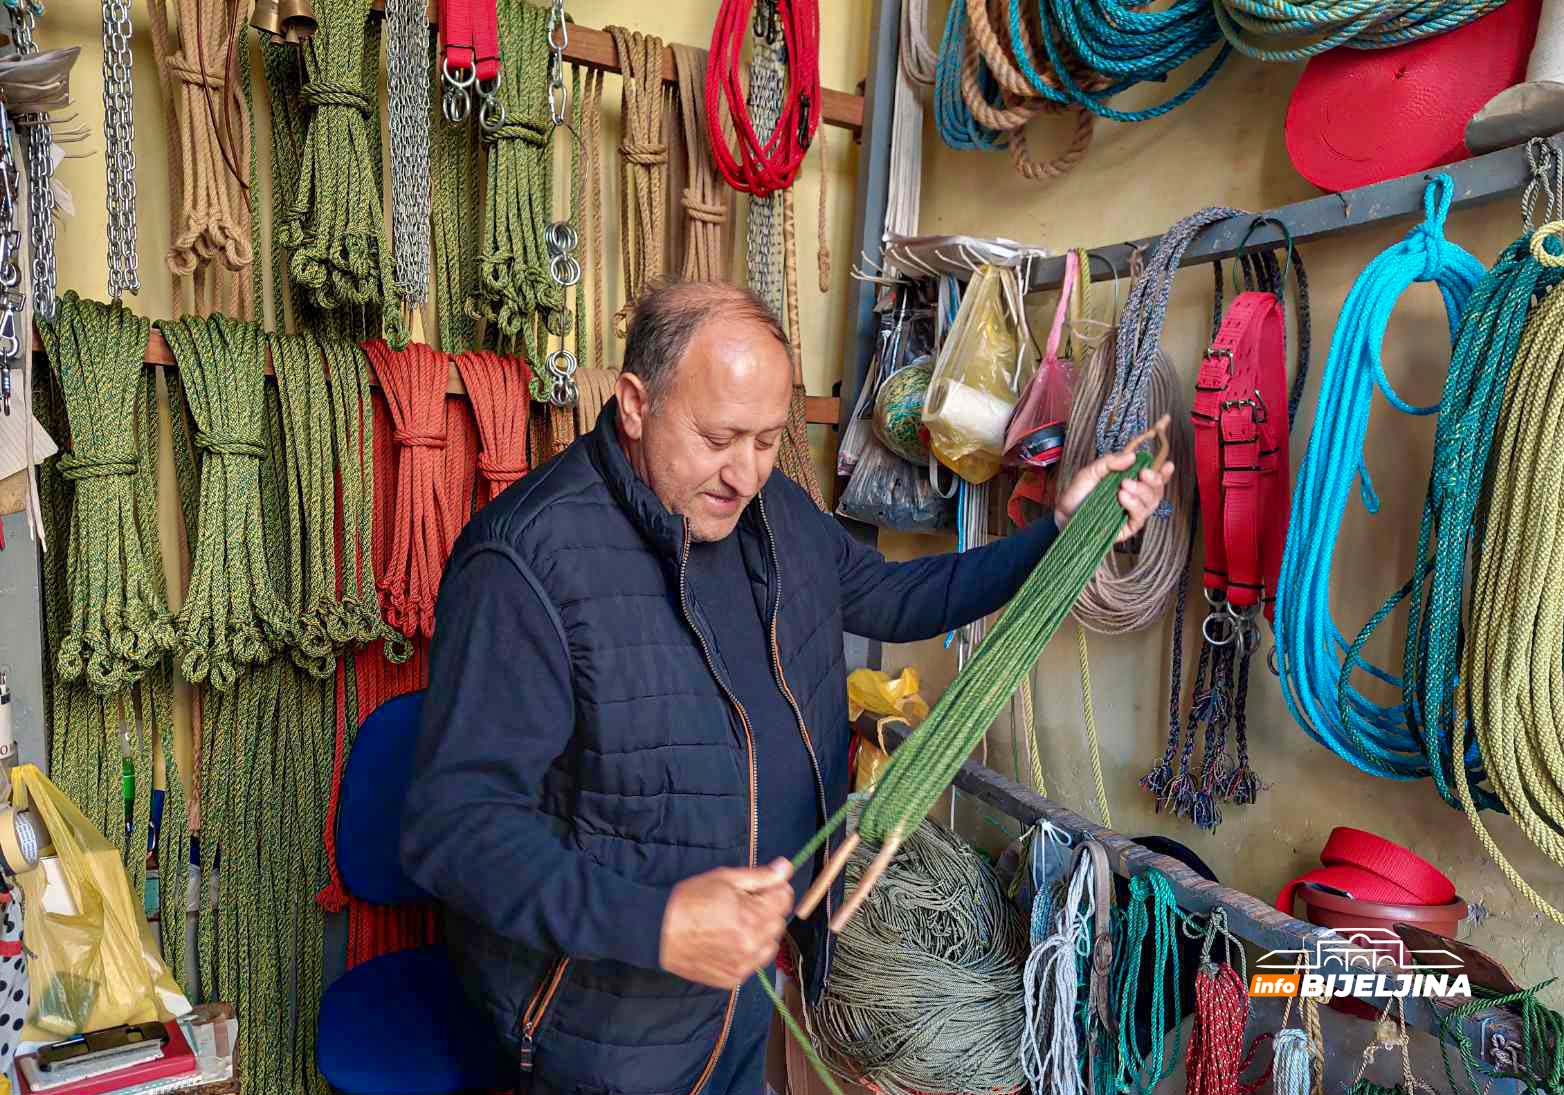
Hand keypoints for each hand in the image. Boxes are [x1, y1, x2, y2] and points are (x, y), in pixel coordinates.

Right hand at [659, 859, 792, 989]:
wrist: (658, 932)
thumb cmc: (688, 901)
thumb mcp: (724, 879)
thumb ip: (759, 876)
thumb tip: (785, 867)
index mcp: (751, 916)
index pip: (785, 900)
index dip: (775, 889)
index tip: (762, 887)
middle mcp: (751, 944)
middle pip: (779, 923)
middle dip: (767, 911)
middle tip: (743, 904)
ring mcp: (742, 965)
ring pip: (769, 946)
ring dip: (761, 934)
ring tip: (736, 924)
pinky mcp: (733, 979)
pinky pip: (753, 964)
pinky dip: (747, 952)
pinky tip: (728, 941)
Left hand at [1054, 419, 1174, 542]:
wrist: (1062, 515)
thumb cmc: (1078, 493)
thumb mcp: (1091, 471)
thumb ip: (1110, 462)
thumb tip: (1132, 456)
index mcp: (1130, 483)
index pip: (1153, 479)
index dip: (1163, 472)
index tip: (1167, 464)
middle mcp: (1135, 498)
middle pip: (1156, 490)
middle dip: (1153, 480)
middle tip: (1141, 474)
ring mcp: (1132, 514)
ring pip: (1151, 503)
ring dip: (1142, 492)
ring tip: (1124, 486)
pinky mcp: (1128, 528)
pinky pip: (1139, 517)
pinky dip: (1134, 505)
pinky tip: (1123, 498)